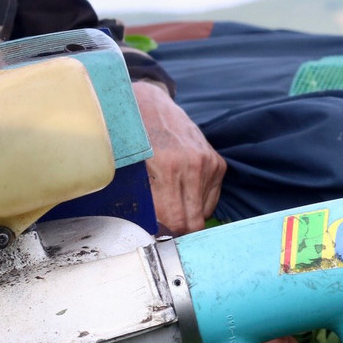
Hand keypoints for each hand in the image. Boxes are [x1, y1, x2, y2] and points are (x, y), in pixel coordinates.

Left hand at [133, 80, 226, 235]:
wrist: (149, 104)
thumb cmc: (130, 137)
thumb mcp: (126, 167)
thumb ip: (138, 200)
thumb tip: (147, 232)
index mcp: (166, 168)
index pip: (174, 221)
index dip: (164, 235)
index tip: (155, 237)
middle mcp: (192, 165)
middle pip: (192, 221)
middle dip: (178, 231)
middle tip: (163, 231)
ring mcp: (207, 163)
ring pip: (203, 213)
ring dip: (188, 215)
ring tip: (171, 205)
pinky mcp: (217, 162)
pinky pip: (211, 199)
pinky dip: (198, 202)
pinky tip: (183, 192)